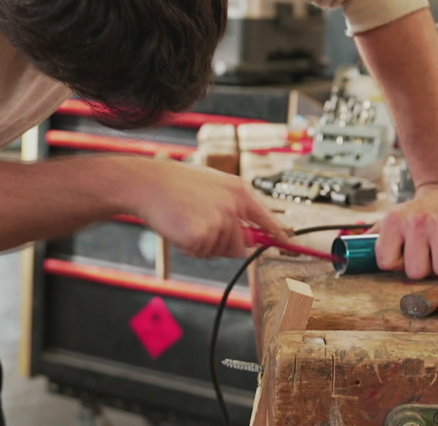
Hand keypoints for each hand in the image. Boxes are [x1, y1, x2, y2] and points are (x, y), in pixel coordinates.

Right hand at [117, 157, 288, 257]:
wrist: (149, 183)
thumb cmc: (176, 184)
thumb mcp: (212, 186)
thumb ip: (233, 208)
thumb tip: (246, 238)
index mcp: (239, 190)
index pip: (265, 218)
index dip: (278, 234)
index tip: (289, 244)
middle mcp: (234, 206)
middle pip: (241, 243)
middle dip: (223, 243)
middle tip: (199, 225)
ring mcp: (219, 221)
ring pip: (221, 250)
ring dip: (205, 244)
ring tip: (187, 221)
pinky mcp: (203, 235)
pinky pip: (203, 253)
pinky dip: (190, 247)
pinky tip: (180, 228)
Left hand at [374, 182, 437, 278]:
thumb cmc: (417, 212)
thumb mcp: (391, 220)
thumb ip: (374, 238)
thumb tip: (353, 252)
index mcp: (392, 221)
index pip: (386, 263)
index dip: (397, 264)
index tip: (404, 255)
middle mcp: (414, 221)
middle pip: (416, 272)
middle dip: (423, 268)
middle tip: (427, 253)